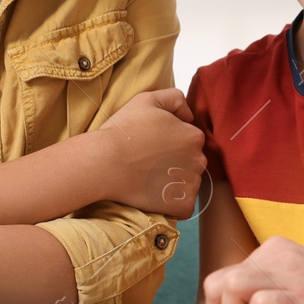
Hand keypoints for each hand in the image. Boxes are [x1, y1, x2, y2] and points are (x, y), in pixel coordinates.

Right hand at [98, 88, 205, 216]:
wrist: (103, 163)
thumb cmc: (123, 130)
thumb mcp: (148, 99)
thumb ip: (175, 98)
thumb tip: (189, 114)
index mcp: (194, 136)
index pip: (190, 139)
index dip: (170, 141)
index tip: (151, 145)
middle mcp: (199, 160)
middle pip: (191, 161)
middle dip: (176, 161)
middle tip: (148, 161)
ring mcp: (191, 184)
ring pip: (187, 182)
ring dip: (173, 181)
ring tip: (148, 177)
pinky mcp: (182, 205)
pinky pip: (183, 204)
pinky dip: (171, 201)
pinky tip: (153, 192)